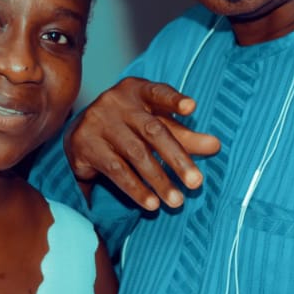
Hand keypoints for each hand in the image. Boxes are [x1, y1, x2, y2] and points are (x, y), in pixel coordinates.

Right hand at [65, 77, 220, 210]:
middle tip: (196, 182)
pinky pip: (116, 170)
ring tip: (176, 201)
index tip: (192, 108)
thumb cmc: (126, 127)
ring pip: (135, 153)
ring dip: (159, 180)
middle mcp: (116, 102)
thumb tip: (215, 145)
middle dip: (177, 158)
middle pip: (152, 130)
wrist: (78, 134)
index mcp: (136, 90)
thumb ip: (183, 135)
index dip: (174, 100)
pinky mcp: (85, 145)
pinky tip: (151, 203)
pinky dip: (136, 188)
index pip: (158, 92)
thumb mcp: (153, 125)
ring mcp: (98, 122)